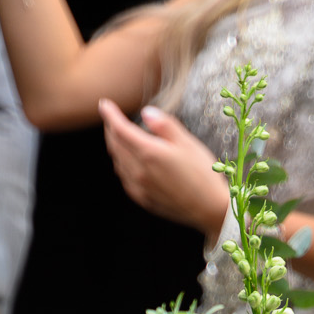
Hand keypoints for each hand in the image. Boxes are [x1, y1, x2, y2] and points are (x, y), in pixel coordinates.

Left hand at [100, 100, 229, 242]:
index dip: (110, 115)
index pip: (120, 130)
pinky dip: (121, 163)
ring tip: (119, 135)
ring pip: (118, 162)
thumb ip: (164, 125)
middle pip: (115, 145)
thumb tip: (146, 113)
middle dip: (110, 129)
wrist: (209, 209)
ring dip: (115, 146)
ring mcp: (139, 187)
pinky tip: (129, 159)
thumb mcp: (187, 142)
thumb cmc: (202, 173)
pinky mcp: (142, 199)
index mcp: (149, 153)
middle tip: (111, 117)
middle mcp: (139, 171)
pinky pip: (124, 177)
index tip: (104, 104)